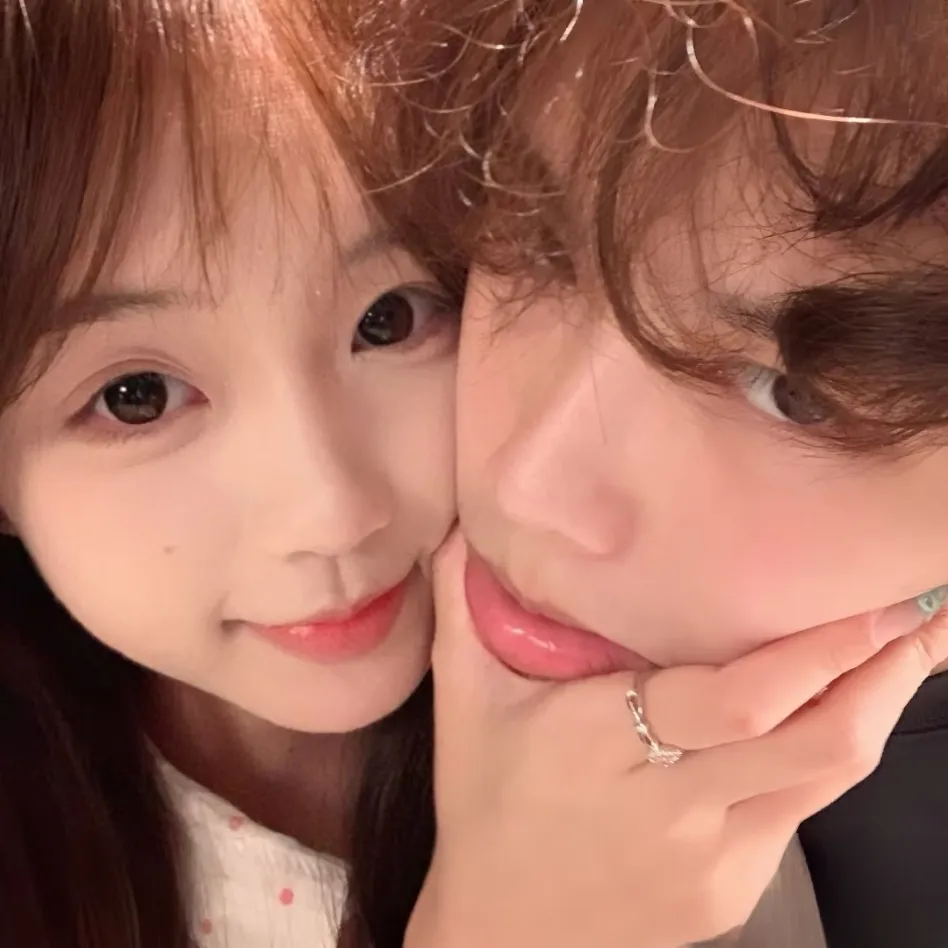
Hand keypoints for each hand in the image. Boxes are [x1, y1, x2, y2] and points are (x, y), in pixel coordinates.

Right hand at [408, 532, 947, 947]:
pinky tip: (837, 710)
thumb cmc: (484, 805)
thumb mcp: (461, 704)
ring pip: (824, 781)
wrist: (503, 936)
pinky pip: (797, 809)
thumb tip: (468, 524)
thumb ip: (465, 608)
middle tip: (924, 611)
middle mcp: (672, 807)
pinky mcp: (735, 893)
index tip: (873, 604)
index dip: (815, 654)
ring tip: (913, 648)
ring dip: (877, 708)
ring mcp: (714, 860)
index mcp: (602, 745)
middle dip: (882, 673)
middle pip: (813, 745)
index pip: (735, 701)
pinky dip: (825, 751)